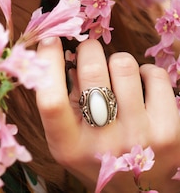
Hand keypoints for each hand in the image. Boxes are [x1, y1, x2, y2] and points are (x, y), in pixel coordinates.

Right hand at [35, 37, 179, 191]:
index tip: (50, 39)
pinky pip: (154, 74)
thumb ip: (58, 100)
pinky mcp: (169, 131)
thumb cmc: (94, 151)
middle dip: (88, 49)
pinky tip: (140, 89)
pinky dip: (146, 73)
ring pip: (123, 64)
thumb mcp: (66, 137)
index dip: (48, 60)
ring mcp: (139, 137)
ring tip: (116, 78)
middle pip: (91, 68)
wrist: (138, 190)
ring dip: (117, 62)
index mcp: (68, 145)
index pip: (51, 98)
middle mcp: (103, 144)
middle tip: (89, 54)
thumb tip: (61, 46)